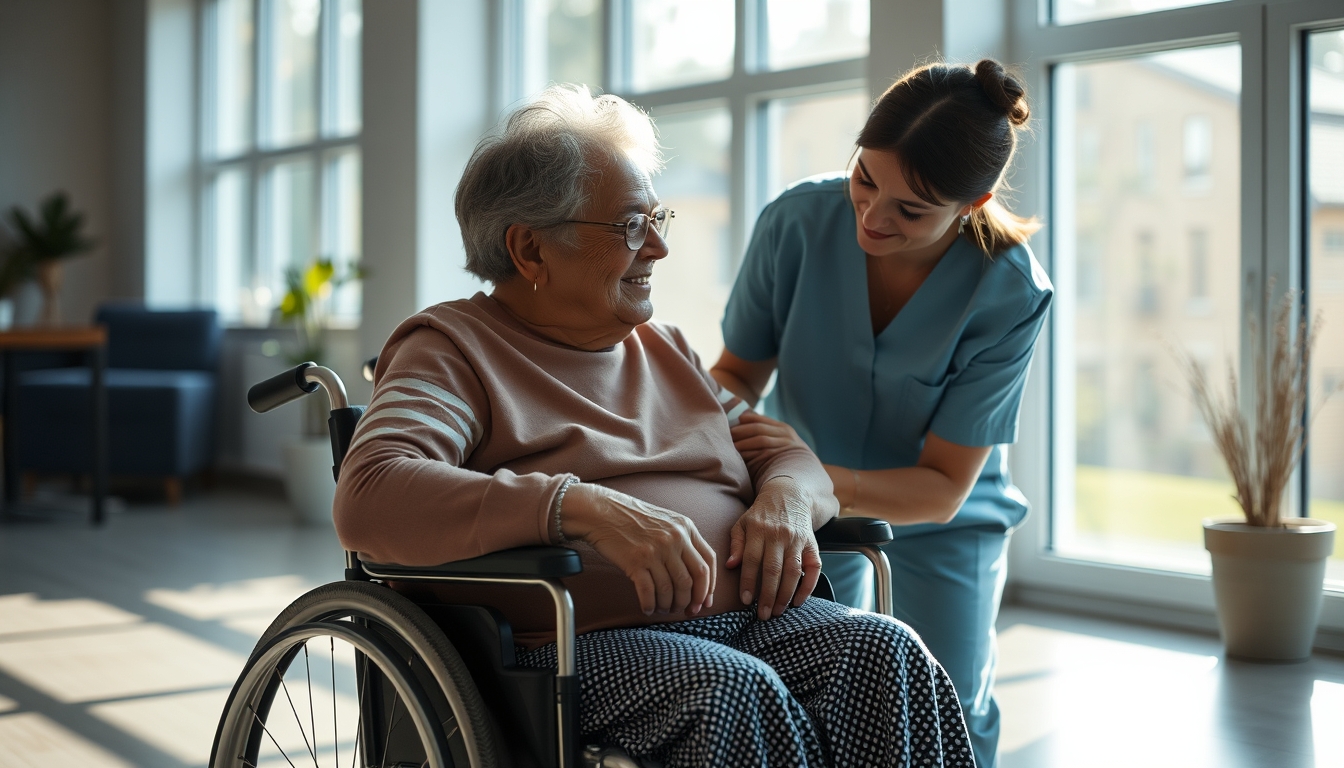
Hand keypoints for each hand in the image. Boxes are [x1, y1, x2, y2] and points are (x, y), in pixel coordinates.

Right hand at [561, 483, 716, 616]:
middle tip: (687, 611)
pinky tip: (648, 608)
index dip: (709, 586)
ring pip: (672, 589)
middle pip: (694, 579)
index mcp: (686, 527)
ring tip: (664, 609)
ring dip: (670, 605)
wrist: (600, 511)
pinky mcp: (635, 561)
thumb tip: (696, 576)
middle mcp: (674, 538)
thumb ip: (683, 541)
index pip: (708, 561)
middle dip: (692, 601)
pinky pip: (649, 592)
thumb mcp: (666, 521)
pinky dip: (650, 605)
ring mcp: (655, 550)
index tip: (705, 601)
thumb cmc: (632, 518)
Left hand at [726, 476, 823, 619]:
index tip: (745, 601)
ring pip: (793, 572)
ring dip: (786, 595)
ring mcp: (797, 540)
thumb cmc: (761, 514)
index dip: (748, 582)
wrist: (789, 495)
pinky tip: (798, 601)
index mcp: (758, 530)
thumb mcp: (743, 523)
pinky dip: (808, 587)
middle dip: (767, 595)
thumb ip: (736, 544)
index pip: (752, 560)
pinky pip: (814, 569)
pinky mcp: (812, 545)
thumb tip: (730, 565)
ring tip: (777, 612)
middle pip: (773, 569)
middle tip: (762, 615)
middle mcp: (779, 535)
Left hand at [731, 411, 809, 463]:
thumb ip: (766, 433)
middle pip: (758, 429)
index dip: (745, 420)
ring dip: (743, 443)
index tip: (732, 422)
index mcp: (783, 429)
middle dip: (741, 431)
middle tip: (727, 435)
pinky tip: (740, 457)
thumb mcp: (782, 442)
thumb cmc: (786, 460)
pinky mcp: (783, 460)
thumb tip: (740, 421)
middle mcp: (786, 435)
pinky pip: (764, 454)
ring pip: (761, 440)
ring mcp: (786, 447)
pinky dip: (751, 454)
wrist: (807, 478)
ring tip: (731, 446)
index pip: (760, 420)